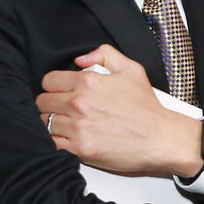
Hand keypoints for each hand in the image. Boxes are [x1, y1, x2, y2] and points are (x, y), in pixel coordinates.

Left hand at [36, 45, 202, 176]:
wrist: (161, 138)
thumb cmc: (147, 108)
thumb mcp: (132, 70)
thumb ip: (105, 54)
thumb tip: (80, 59)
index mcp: (88, 82)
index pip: (49, 81)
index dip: (54, 86)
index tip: (61, 92)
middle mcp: (80, 104)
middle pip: (43, 102)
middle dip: (51, 104)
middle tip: (64, 109)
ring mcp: (78, 128)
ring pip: (45, 122)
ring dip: (53, 123)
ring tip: (68, 124)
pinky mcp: (81, 149)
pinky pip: (52, 142)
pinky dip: (57, 140)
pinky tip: (69, 138)